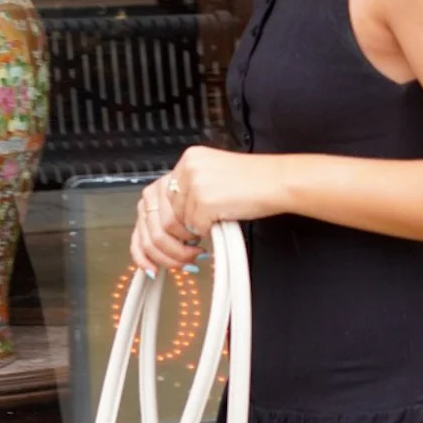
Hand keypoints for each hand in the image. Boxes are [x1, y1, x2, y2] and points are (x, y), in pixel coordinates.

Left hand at [129, 147, 281, 271]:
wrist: (278, 182)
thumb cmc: (252, 185)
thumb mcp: (211, 182)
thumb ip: (186, 198)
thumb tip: (165, 230)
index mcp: (186, 161)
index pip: (149, 200)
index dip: (145, 233)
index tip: (149, 256)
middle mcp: (186, 168)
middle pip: (156, 217)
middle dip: (164, 247)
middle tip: (178, 261)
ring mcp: (194, 183)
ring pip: (173, 227)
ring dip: (184, 246)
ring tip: (198, 252)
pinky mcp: (205, 198)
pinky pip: (194, 229)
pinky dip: (205, 236)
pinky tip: (216, 233)